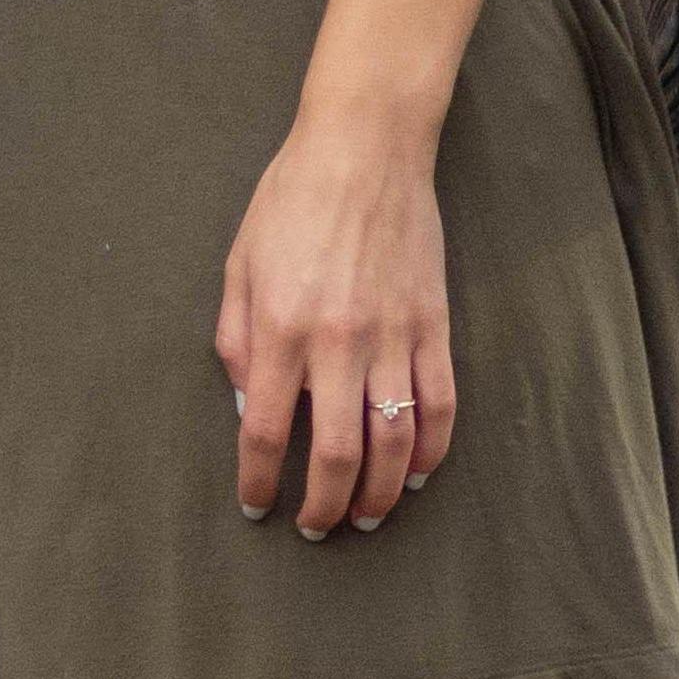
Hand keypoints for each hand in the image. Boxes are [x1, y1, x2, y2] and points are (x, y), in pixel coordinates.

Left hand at [217, 104, 453, 535]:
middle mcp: (338, 341)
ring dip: (383, 492)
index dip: (260, 481)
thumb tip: (251, 405)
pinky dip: (433, 450)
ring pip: (396, 441)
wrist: (364, 152)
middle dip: (324, 504)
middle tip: (316, 527)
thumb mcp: (238, 266)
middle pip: (337, 453)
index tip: (257, 507)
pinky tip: (420, 474)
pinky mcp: (435, 327)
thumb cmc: (290, 203)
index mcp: (281, 328)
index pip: (267, 430)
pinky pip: (441, 405)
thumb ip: (238, 340)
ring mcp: (394, 336)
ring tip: (367, 517)